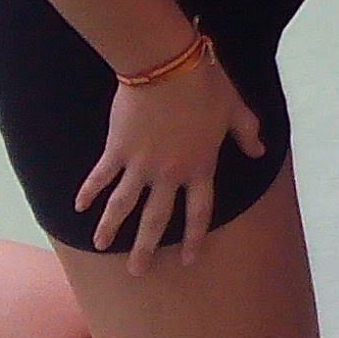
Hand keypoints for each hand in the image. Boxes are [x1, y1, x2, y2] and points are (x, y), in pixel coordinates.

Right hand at [77, 46, 263, 262]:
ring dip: (110, 227)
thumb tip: (260, 152)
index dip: (195, 237)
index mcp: (200, 166)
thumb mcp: (235, 108)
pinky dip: (89, 192)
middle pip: (157, 219)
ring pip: (123, 205)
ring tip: (99, 245)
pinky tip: (78, 207)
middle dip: (146, 247)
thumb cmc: (206, 85)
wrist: (169, 66)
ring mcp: (141, 165)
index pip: (200, 211)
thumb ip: (246, 133)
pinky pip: (100, 177)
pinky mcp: (117, 150)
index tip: (189, 260)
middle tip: (136, 271)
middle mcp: (170, 174)